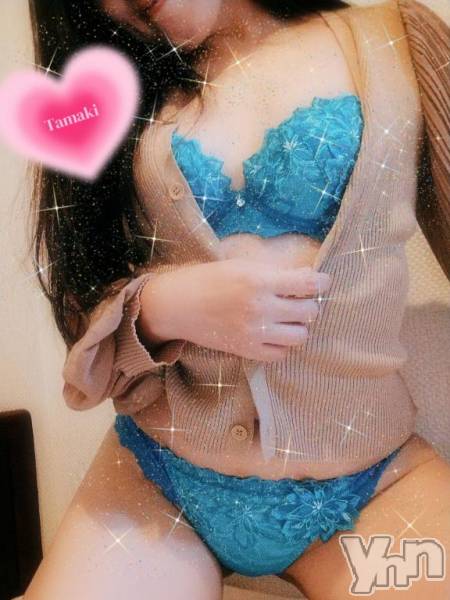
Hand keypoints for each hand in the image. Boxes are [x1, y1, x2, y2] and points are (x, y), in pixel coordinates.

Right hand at [138, 258, 330, 361]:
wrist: (178, 305)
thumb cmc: (207, 279)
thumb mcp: (241, 265)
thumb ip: (273, 271)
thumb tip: (306, 275)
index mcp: (259, 281)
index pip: (306, 284)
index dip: (321, 282)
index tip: (323, 281)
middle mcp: (260, 309)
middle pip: (309, 312)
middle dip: (310, 304)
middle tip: (301, 299)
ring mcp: (254, 333)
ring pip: (300, 336)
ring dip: (300, 326)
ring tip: (289, 319)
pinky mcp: (246, 351)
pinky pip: (281, 354)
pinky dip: (283, 345)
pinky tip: (275, 334)